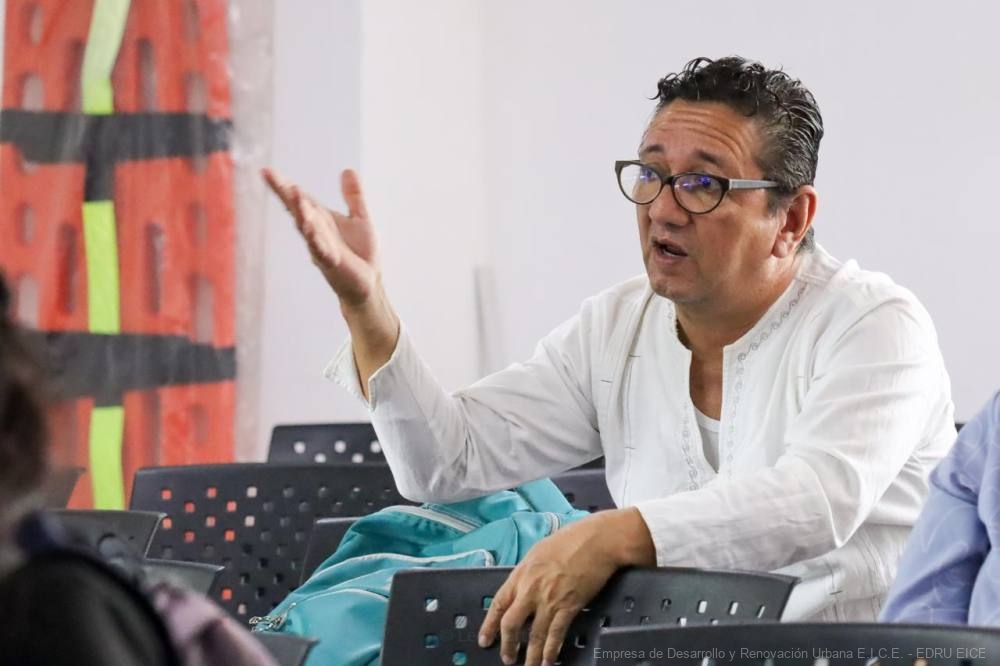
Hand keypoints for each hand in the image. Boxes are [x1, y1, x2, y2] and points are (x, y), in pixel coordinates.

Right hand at [262, 168, 379, 308]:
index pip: (300, 199)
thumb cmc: (362, 254)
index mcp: (322, 219)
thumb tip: (347, 170)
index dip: (284, 185)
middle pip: (296, 208)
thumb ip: (353, 196)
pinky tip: (308, 226)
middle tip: (268, 174)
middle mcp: (316, 231)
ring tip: (293, 191)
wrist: (369, 284)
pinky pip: (320, 248)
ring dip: (299, 210)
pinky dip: (314, 237)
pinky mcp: (331, 262)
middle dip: (284, 191)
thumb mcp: (360, 218)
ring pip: (306, 226)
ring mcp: (321, 247)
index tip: (266, 170)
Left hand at [477, 509, 655, 665]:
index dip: (489, 625)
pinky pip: (556, 634)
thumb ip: (527, 573)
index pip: (498, 603)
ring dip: (531, 655)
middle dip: (508, 645)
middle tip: (507, 659)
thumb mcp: (538, 552)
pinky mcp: (569, 606)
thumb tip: (522, 588)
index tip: (485, 640)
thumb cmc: (570, 541)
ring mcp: (550, 600)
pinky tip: (549, 660)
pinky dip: (551, 650)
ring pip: (534, 635)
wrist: (597, 541)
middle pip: (511, 624)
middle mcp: (531, 589)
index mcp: (521, 573)